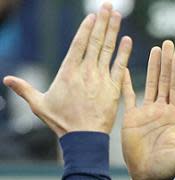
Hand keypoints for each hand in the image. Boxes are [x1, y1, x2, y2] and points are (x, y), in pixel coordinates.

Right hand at [2, 3, 130, 135]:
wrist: (83, 138)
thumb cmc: (61, 122)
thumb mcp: (39, 104)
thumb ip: (24, 89)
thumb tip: (6, 80)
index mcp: (68, 71)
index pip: (79, 44)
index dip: (86, 29)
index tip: (92, 16)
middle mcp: (86, 71)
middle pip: (95, 41)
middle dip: (102, 22)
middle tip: (107, 6)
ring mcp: (101, 79)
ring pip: (108, 50)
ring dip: (113, 31)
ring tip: (117, 15)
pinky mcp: (113, 90)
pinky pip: (120, 68)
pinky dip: (124, 54)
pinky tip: (128, 40)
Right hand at [122, 40, 174, 179]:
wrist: (149, 177)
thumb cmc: (169, 166)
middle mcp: (161, 111)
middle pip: (164, 81)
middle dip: (166, 62)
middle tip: (167, 43)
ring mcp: (146, 113)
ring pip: (150, 84)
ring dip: (152, 67)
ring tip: (154, 49)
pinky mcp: (132, 119)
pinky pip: (129, 96)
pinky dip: (127, 83)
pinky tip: (124, 69)